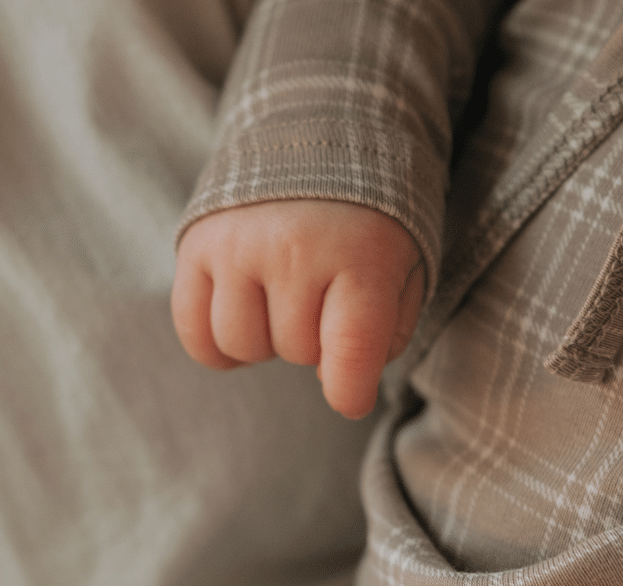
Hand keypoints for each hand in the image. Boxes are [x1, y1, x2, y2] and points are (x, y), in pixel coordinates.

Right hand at [172, 200, 423, 418]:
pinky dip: (220, 340)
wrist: (324, 131)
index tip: (351, 397)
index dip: (350, 393)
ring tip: (288, 299)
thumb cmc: (374, 221)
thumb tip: (337, 382)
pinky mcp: (196, 242)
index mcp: (362, 255)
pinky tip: (248, 314)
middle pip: (296, 353)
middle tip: (326, 300)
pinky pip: (195, 332)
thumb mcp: (407, 271)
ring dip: (268, 338)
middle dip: (316, 343)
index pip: (350, 352)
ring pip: (241, 345)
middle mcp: (294, 247)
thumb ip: (383, 333)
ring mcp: (238, 243)